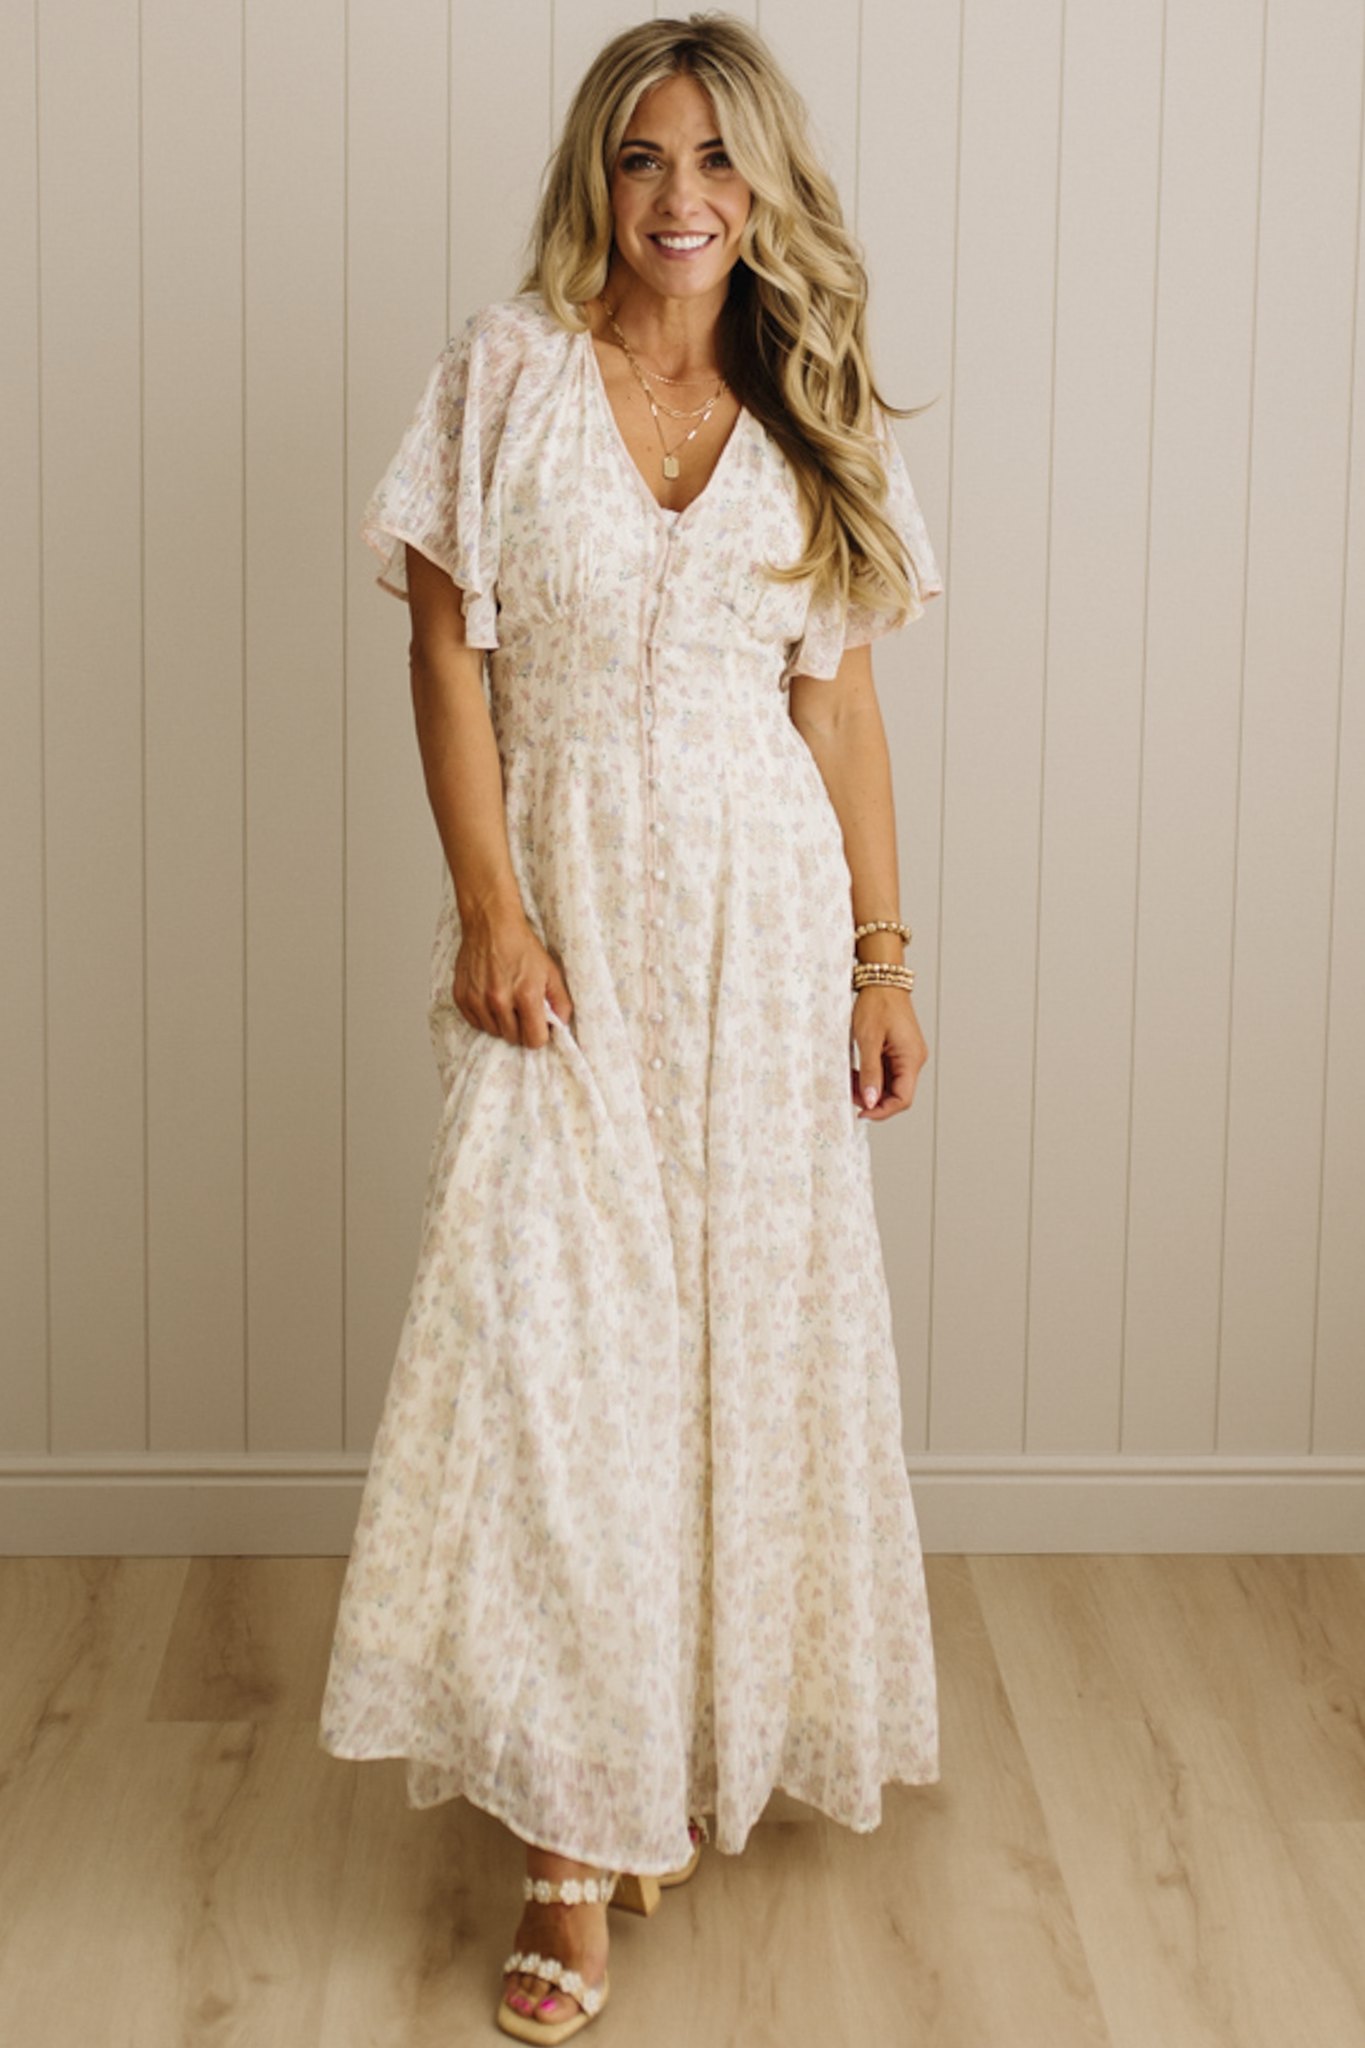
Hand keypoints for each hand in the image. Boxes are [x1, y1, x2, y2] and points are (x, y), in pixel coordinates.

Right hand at [453, 908, 572, 1047]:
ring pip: (494, 1032)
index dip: (540, 1034)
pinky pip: (475, 1022)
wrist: (491, 924)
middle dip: (521, 1028)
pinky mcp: (462, 997)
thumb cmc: (520, 945)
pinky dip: (484, 1016)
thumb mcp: (550, 971)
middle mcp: (499, 1000)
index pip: (534, 1040)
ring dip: (502, 1023)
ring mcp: (478, 999)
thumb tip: (561, 1024)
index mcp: (525, 995)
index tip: (539, 1025)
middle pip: (513, 1038)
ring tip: (506, 1001)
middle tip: (522, 1009)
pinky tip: (490, 999)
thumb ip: (560, 1001)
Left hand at [852, 988, 927, 1120]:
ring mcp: (907, 1055)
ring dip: (870, 1087)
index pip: (903, 1099)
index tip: (862, 1113)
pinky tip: (855, 1072)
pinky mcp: (899, 1051)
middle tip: (849, 1093)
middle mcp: (914, 1059)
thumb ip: (870, 1073)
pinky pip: (887, 1072)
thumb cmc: (877, 1004)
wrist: (882, 981)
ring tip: (849, 1080)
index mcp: (911, 1058)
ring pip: (890, 1084)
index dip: (882, 1111)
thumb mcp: (868, 1040)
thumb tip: (871, 1101)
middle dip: (873, 1098)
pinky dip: (871, 1076)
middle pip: (897, 1094)